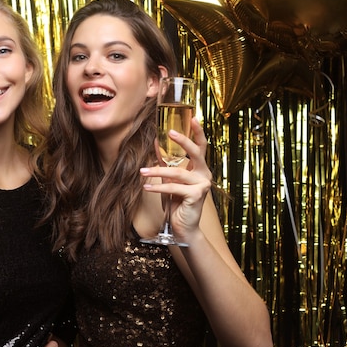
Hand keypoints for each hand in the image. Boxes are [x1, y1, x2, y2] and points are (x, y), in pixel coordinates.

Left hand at [140, 117, 211, 240]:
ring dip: (156, 171)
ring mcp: (203, 185)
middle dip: (183, 141)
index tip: (193, 118)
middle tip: (170, 132)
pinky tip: (146, 187)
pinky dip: (157, 187)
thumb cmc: (177, 203)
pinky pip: (173, 188)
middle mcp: (205, 175)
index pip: (201, 147)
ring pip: (177, 173)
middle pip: (196, 153)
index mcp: (200, 169)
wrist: (182, 227)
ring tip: (142, 171)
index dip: (198, 132)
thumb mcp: (170, 181)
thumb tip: (156, 144)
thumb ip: (166, 163)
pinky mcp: (197, 196)